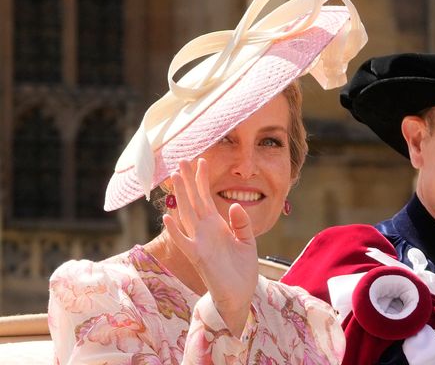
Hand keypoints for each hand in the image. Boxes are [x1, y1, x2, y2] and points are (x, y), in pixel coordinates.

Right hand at [162, 158, 259, 334]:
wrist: (239, 295)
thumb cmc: (241, 270)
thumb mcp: (247, 241)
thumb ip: (241, 223)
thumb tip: (233, 204)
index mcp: (216, 225)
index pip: (206, 197)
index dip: (203, 179)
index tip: (201, 160)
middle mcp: (205, 231)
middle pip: (193, 200)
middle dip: (188, 181)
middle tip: (181, 159)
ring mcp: (200, 242)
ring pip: (186, 214)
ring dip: (180, 196)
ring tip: (174, 177)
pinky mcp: (199, 257)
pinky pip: (184, 242)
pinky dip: (175, 231)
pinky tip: (167, 216)